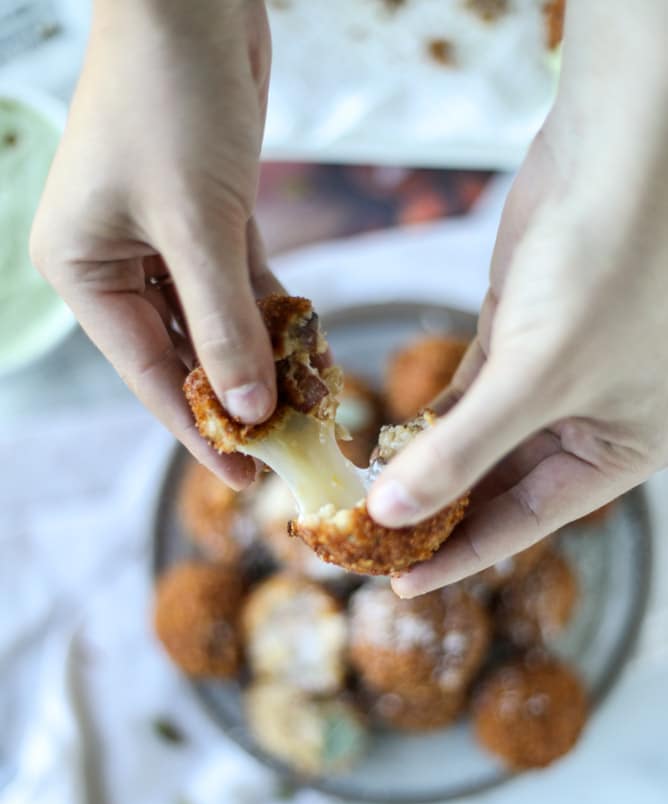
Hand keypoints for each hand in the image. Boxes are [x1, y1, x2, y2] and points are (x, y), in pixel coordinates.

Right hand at [31, 0, 277, 485]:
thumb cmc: (171, 101)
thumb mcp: (197, 225)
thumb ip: (225, 324)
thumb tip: (251, 410)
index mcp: (87, 271)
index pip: (149, 373)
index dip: (199, 430)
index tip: (245, 477)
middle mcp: (119, 262)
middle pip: (184, 353)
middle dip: (237, 398)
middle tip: (288, 449)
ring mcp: (164, 240)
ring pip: (217, 321)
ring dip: (263, 358)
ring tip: (308, 408)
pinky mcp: (208, 217)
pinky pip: (241, 283)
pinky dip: (273, 313)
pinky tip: (307, 347)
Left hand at [368, 3, 667, 594]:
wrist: (615, 155)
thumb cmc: (605, 268)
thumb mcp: (535, 379)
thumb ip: (462, 452)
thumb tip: (394, 514)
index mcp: (619, 448)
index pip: (528, 521)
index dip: (463, 554)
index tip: (400, 580)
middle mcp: (586, 419)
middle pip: (498, 485)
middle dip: (436, 509)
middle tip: (368, 538)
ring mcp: (547, 376)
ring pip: (476, 440)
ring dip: (423, 464)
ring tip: (365, 498)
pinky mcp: (514, 333)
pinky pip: (463, 394)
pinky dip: (426, 418)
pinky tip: (386, 439)